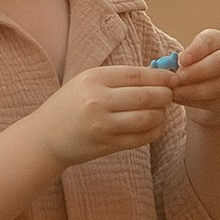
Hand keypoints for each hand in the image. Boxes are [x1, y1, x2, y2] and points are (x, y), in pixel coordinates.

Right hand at [35, 66, 176, 169]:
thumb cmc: (70, 104)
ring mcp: (102, 125)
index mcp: (94, 79)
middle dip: (165, 95)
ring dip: (161, 114)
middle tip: (171, 94)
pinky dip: (154, 131)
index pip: (137, 75)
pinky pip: (140, 138)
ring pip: (147, 119)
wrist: (45, 136)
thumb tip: (157, 74)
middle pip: (146, 97)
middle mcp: (98, 101)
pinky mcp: (106, 145)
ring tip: (161, 110)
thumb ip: (119, 78)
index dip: (161, 77)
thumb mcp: (87, 81)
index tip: (174, 78)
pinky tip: (154, 125)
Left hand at [163, 28, 219, 123]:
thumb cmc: (193, 68)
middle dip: (195, 72)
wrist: (210, 92)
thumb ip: (179, 62)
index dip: (195, 50)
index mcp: (219, 39)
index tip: (181, 60)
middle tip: (176, 80)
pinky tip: (181, 100)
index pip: (209, 41)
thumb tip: (164, 68)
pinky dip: (195, 102)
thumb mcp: (187, 60)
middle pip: (219, 63)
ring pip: (218, 85)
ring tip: (174, 93)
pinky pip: (216, 101)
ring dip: (193, 91)